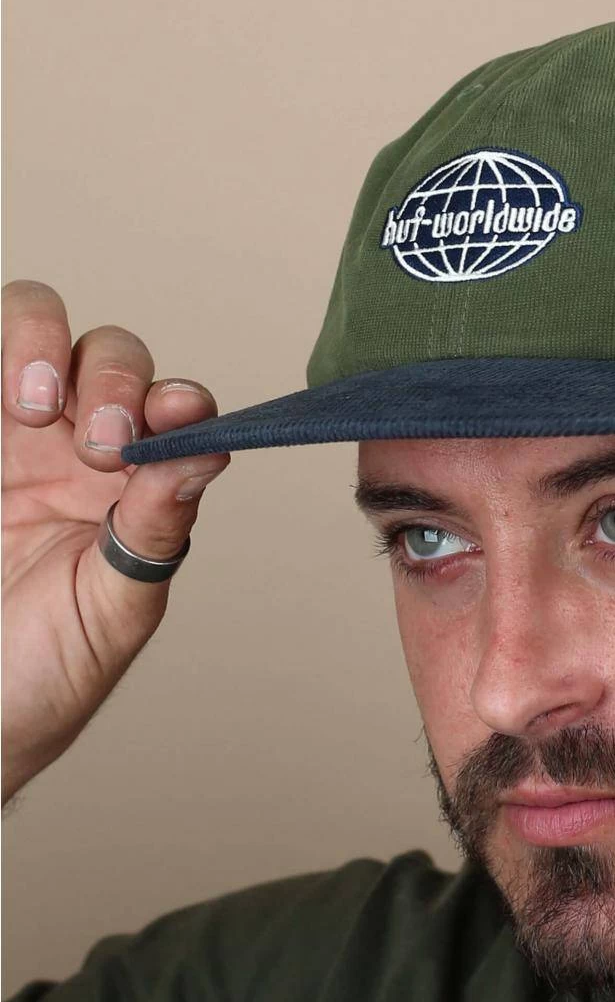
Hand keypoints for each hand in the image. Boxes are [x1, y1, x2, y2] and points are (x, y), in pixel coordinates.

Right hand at [2, 281, 230, 802]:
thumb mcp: (112, 611)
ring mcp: (5, 438)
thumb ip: (155, 530)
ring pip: (28, 326)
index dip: (173, 399)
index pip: (170, 408)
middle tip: (98, 442)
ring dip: (36, 341)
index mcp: (132, 486)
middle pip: (108, 354)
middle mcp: (73, 447)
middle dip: (112, 377)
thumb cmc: (43, 676)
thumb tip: (208, 452)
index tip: (168, 418)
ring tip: (30, 408)